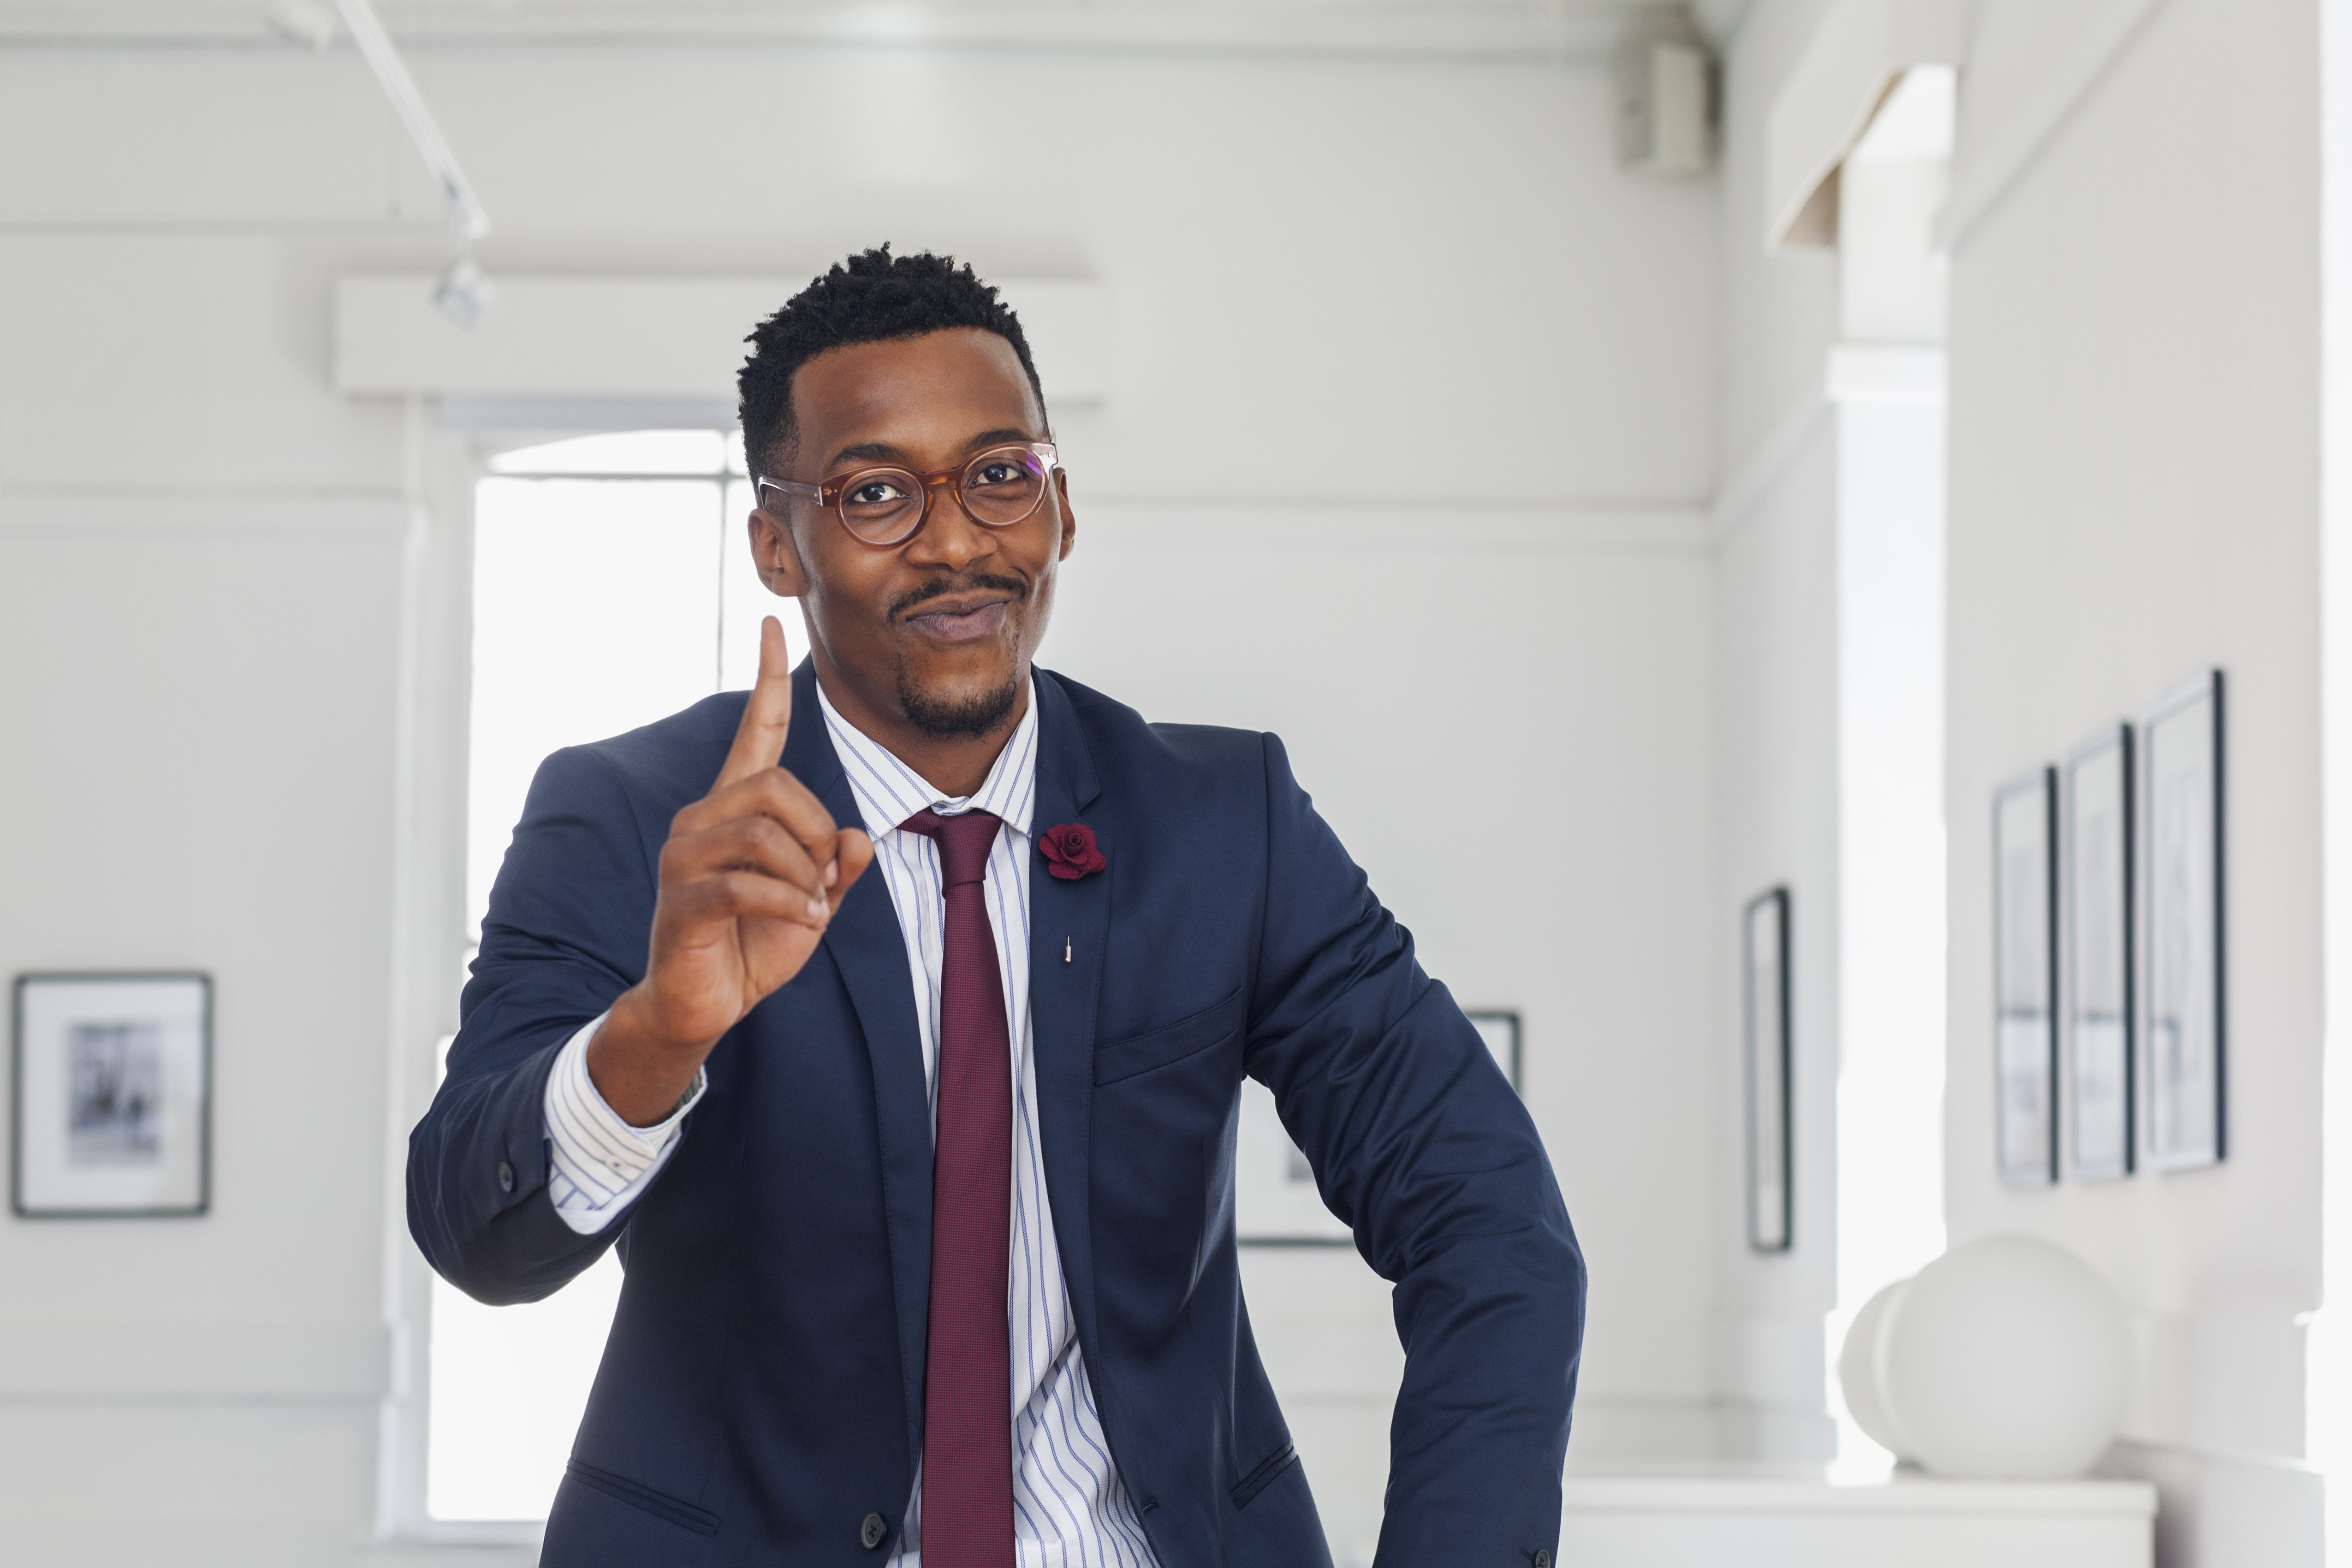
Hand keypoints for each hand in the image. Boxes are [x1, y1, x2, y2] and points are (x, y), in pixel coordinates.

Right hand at [588, 617, 874, 1123]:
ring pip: (763, 831)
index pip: (757, 730)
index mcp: (736, 809)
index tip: (770, 625)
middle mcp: (702, 819)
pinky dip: (788, 902)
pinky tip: (798, 919)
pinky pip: (746, 881)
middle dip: (816, 832)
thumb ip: (839, 865)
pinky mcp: (681, 898)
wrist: (705, 1004)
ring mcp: (684, 856)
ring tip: (807, 906)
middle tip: (821, 879)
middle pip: (777, 786)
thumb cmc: (755, 944)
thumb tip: (857, 838)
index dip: (767, 680)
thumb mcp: (814, 902)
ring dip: (804, 873)